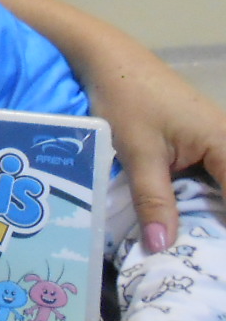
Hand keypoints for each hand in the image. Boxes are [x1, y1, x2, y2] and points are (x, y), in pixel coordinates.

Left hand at [82, 44, 225, 251]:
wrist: (107, 59)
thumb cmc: (125, 99)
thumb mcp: (138, 153)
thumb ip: (153, 201)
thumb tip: (164, 248)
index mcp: (225, 142)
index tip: (213, 259)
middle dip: (219, 223)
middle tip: (204, 261)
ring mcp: (216, 142)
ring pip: (222, 188)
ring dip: (211, 214)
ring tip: (198, 250)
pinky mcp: (200, 143)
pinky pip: (210, 178)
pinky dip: (200, 198)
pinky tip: (184, 222)